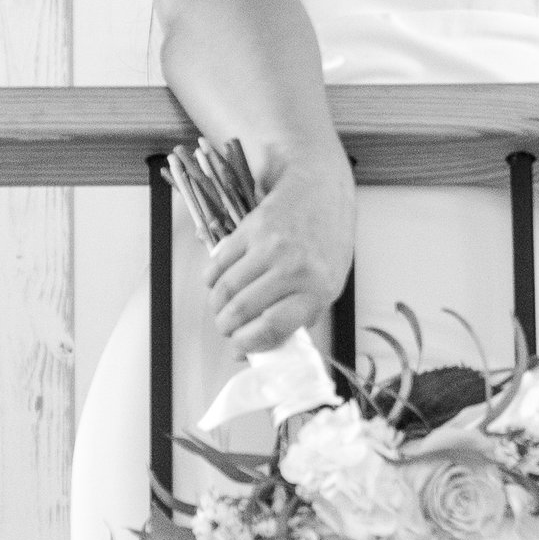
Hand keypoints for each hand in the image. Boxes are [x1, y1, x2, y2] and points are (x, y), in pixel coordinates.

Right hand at [202, 141, 357, 353]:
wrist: (319, 192)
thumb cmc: (325, 245)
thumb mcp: (326, 285)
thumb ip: (296, 316)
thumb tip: (255, 347)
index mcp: (318, 289)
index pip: (273, 327)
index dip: (249, 343)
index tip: (239, 347)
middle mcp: (294, 267)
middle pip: (243, 310)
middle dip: (227, 327)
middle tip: (226, 329)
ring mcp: (270, 246)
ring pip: (226, 289)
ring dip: (217, 306)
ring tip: (221, 310)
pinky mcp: (251, 228)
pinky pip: (219, 264)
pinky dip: (212, 280)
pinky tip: (217, 285)